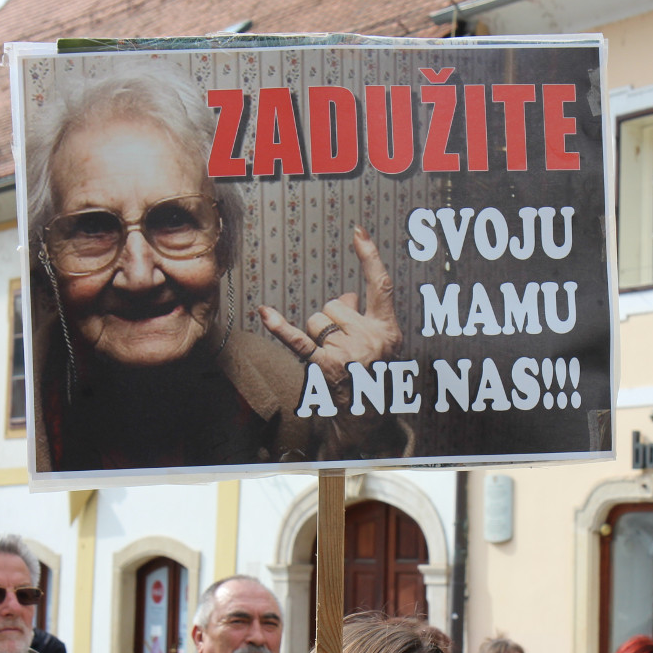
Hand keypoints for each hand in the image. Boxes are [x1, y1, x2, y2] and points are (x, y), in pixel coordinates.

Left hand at [259, 226, 401, 394]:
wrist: (369, 419)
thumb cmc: (374, 377)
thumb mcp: (381, 343)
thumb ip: (365, 314)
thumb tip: (347, 294)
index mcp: (387, 329)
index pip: (380, 285)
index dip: (369, 256)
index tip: (358, 232)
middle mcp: (370, 338)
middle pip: (335, 304)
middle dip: (332, 321)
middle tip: (344, 348)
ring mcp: (348, 353)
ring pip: (317, 320)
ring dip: (318, 335)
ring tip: (333, 359)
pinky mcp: (325, 367)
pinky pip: (299, 341)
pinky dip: (280, 327)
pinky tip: (264, 313)